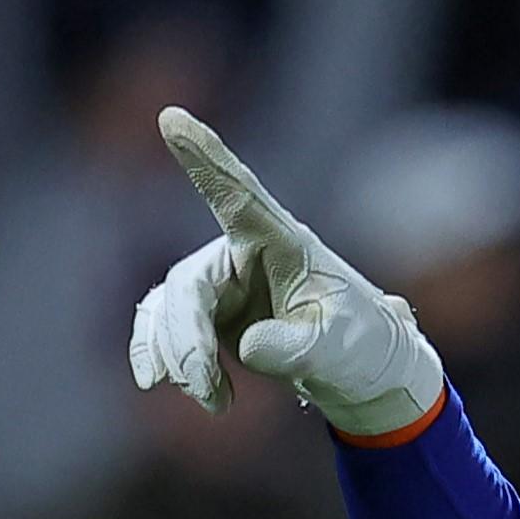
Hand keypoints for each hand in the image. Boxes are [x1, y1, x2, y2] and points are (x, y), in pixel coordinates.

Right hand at [128, 107, 445, 437]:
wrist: (358, 368)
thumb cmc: (360, 342)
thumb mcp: (340, 345)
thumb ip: (298, 345)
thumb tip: (248, 348)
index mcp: (280, 242)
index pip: (237, 194)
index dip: (204, 158)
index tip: (172, 118)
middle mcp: (241, 253)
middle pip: (189, 284)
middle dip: (186, 338)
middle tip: (202, 387)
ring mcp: (218, 283)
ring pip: (168, 308)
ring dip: (177, 355)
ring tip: (213, 400)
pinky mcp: (206, 313)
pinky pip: (161, 326)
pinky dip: (159, 356)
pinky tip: (165, 385)